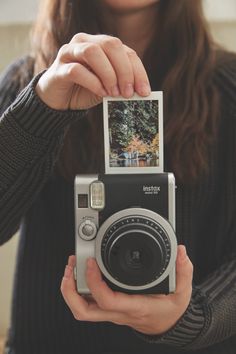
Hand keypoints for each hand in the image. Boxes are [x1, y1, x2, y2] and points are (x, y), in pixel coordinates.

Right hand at [35, 33, 150, 109]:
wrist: (58, 101)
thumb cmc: (84, 91)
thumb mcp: (107, 87)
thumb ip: (120, 85)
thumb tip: (139, 92)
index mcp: (101, 44)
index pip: (125, 51)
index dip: (138, 71)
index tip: (144, 91)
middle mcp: (85, 42)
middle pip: (111, 45)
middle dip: (124, 70)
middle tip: (128, 92)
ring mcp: (69, 52)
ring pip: (93, 52)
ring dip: (108, 74)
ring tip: (113, 93)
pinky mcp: (58, 68)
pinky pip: (76, 70)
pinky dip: (93, 82)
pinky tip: (100, 93)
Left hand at [61, 245, 192, 334]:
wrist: (169, 326)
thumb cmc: (172, 311)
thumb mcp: (182, 291)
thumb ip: (183, 270)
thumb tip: (180, 252)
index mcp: (135, 307)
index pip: (107, 300)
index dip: (94, 281)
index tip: (91, 262)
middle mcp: (119, 313)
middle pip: (84, 311)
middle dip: (70, 289)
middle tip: (71, 266)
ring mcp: (112, 314)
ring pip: (82, 310)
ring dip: (71, 290)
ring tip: (71, 268)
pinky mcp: (110, 310)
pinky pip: (88, 305)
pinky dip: (79, 291)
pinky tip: (81, 276)